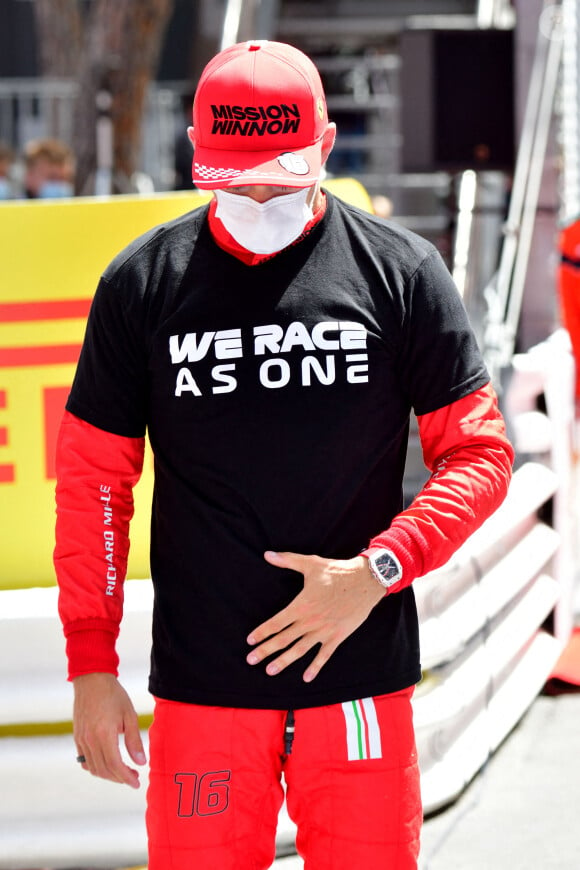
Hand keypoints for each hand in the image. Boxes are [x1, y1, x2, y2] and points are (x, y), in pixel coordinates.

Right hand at [73, 672, 145, 788]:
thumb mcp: (129, 715)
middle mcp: (90, 740)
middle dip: (119, 778)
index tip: (136, 783)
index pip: (115, 765)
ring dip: (108, 774)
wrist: (92, 680)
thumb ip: (134, 741)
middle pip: (104, 770)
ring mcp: (81, 739)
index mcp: (104, 734)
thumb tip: (141, 762)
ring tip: (122, 771)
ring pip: (93, 768)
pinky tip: (107, 764)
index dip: (126, 777)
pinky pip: (85, 760)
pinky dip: (96, 767)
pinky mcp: (77, 737)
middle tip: (133, 777)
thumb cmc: (113, 695)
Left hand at [246, 551, 384, 681]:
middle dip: (266, 650)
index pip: (276, 622)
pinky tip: (306, 678)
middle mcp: (310, 621)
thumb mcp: (310, 563)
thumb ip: (287, 560)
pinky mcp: (337, 636)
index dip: (262, 632)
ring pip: (300, 650)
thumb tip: (267, 554)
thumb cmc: (336, 571)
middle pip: (284, 639)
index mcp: (301, 605)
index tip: (250, 641)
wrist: (365, 581)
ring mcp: (324, 631)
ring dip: (284, 661)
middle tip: (251, 660)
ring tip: (270, 670)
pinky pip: (324, 655)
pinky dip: (315, 667)